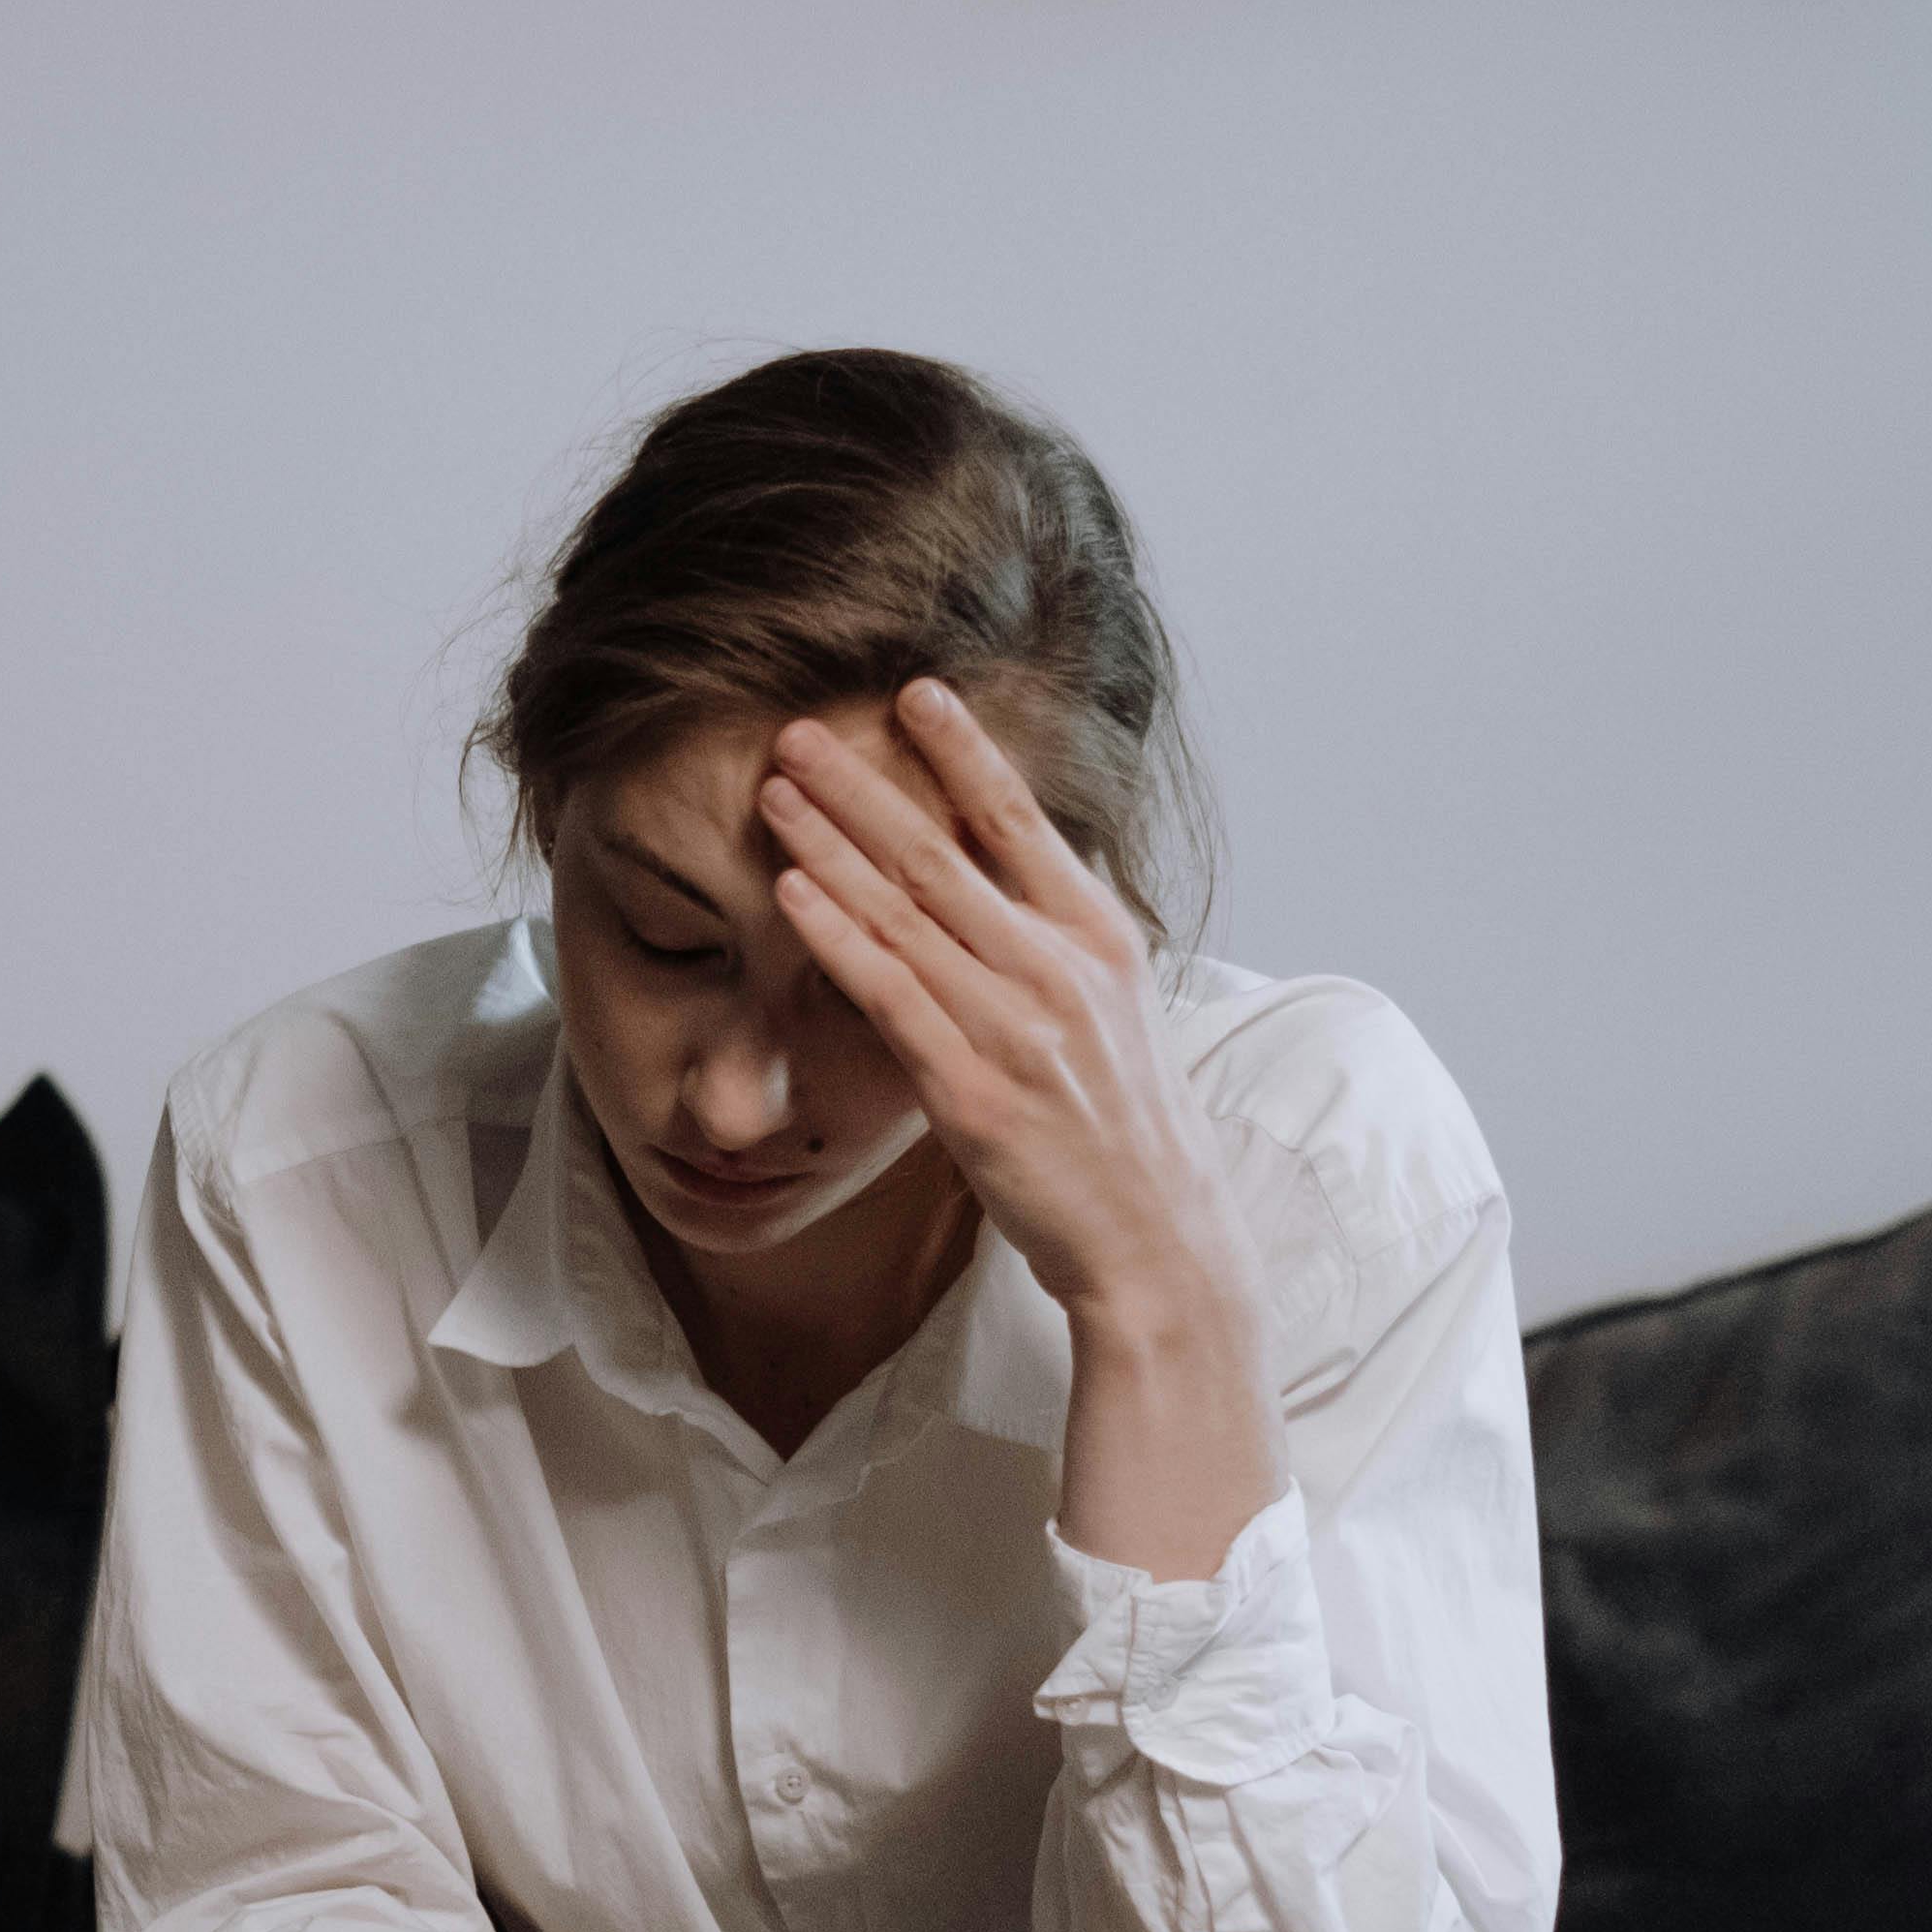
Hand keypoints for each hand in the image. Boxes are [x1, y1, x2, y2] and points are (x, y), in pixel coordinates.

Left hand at [758, 685, 1239, 1328]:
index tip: (915, 691)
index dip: (964, 752)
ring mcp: (1017, 1029)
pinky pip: (891, 996)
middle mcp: (1060, 969)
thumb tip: (1009, 872)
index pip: (1021, 821)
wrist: (1157, 1239)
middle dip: (863, 785)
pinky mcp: (973, 1092)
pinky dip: (838, 936)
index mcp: (1100, 937)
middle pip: (943, 854)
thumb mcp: (1115, 1008)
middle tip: (798, 729)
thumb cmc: (1123, 1126)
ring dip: (832, 844)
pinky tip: (793, 889)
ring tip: (775, 790)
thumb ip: (1057, 938)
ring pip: (905, 914)